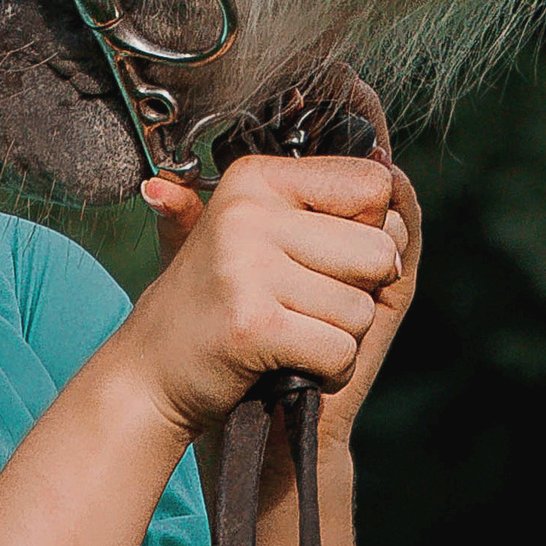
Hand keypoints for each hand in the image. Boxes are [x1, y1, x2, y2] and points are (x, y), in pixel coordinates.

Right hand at [106, 154, 400, 439]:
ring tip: (288, 334)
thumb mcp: (259, 234)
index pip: (372, 185)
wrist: (150, 371)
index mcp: (256, 177)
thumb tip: (394, 174)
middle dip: (358, 292)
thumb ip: (325, 204)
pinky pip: (340, 350)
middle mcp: (249, 211)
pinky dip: (327, 370)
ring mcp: (247, 266)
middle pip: (378, 250)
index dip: (366, 231)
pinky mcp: (253, 324)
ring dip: (338, 336)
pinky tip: (288, 364)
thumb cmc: (221, 301)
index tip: (322, 256)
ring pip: (361, 309)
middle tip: (304, 305)